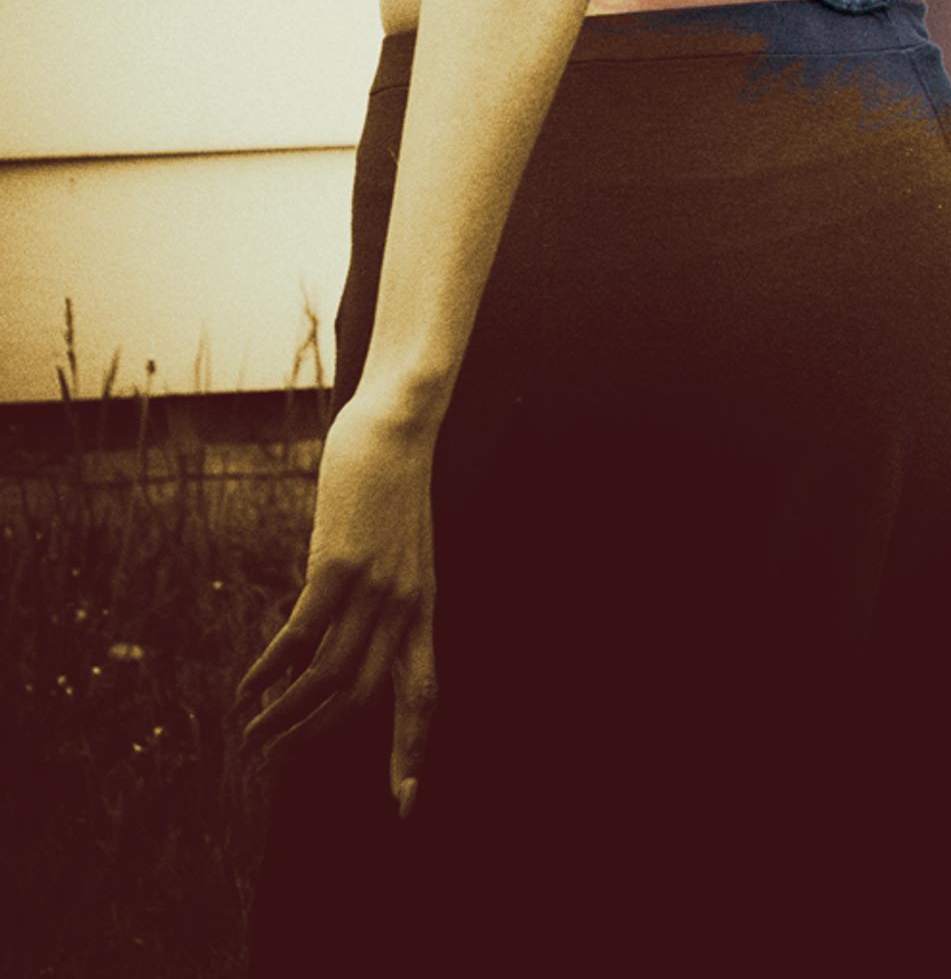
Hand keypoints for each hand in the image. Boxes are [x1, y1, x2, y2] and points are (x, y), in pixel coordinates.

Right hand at [239, 388, 441, 812]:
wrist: (400, 425)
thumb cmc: (393, 487)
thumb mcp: (397, 552)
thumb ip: (378, 598)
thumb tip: (335, 637)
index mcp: (425, 608)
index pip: (425, 696)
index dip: (413, 750)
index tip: (404, 804)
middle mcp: (407, 607)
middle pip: (366, 700)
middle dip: (318, 741)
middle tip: (273, 766)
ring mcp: (375, 588)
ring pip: (329, 678)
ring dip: (285, 714)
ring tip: (251, 736)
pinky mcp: (340, 565)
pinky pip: (300, 636)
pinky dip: (269, 668)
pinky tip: (245, 687)